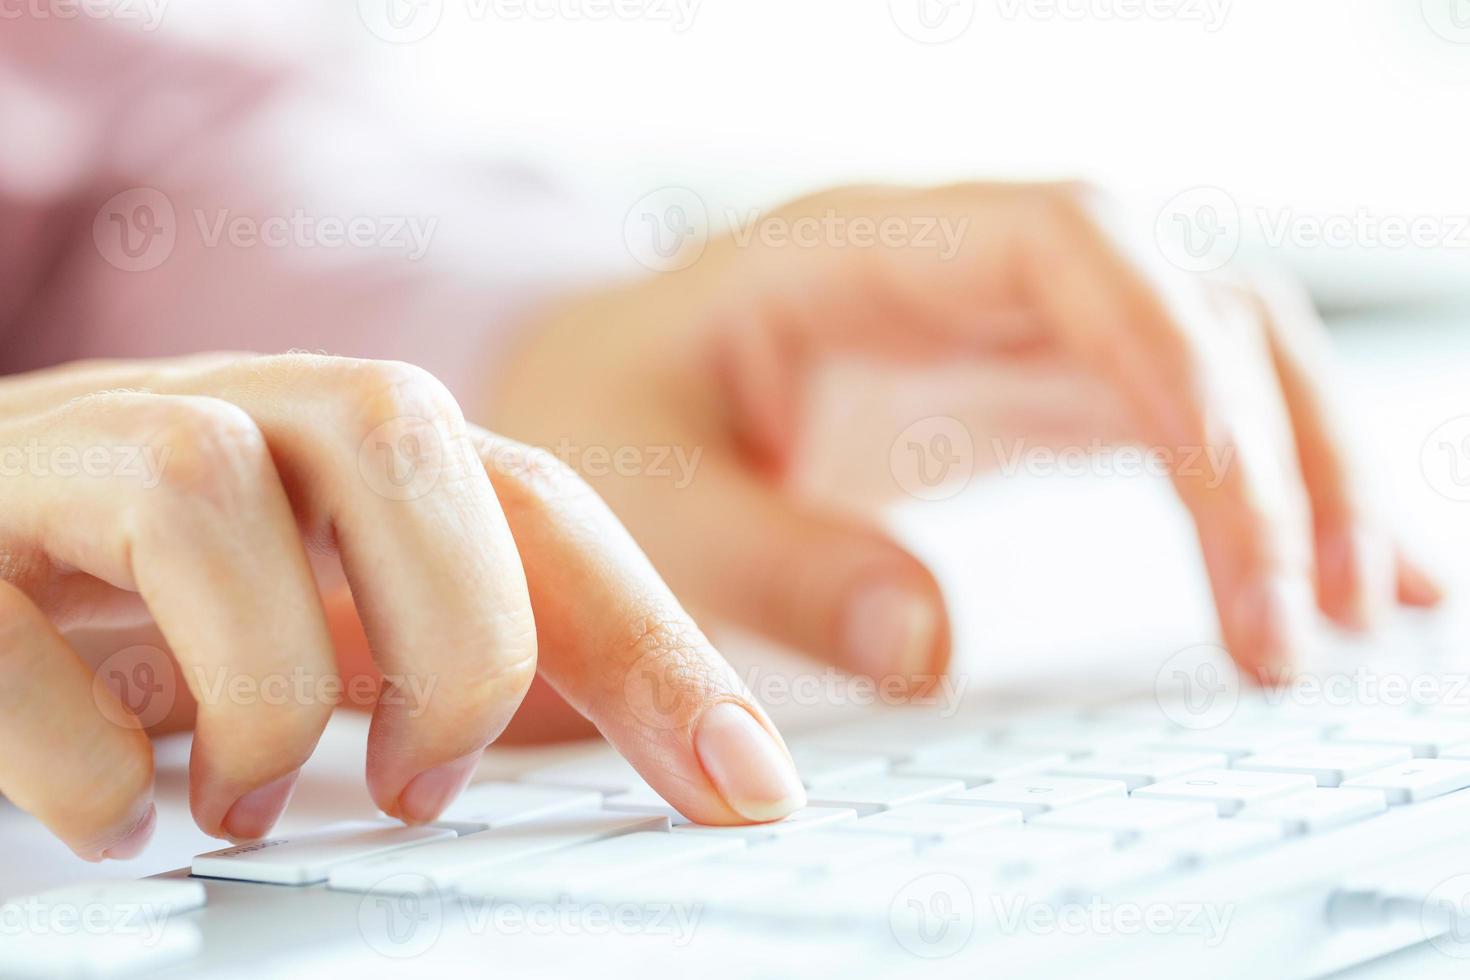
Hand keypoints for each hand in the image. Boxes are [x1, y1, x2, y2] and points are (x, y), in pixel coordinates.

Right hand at [0, 353, 804, 859]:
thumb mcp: (317, 612)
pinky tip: (123, 810)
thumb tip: (651, 766)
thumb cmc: (142, 592)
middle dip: (456, 637)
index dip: (657, 641)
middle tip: (425, 780)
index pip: (537, 501)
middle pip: (400, 429)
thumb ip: (437, 652)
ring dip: (262, 686)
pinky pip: (9, 621)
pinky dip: (86, 751)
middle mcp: (224, 416)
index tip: (747, 789)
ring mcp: (70, 459)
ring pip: (202, 482)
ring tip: (257, 802)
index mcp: (338, 446)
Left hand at [490, 182, 1440, 708]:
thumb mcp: (643, 498)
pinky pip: (1177, 421)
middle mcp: (961, 275)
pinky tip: (1308, 576)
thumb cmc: (604, 430)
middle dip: (1277, 446)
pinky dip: (1257, 494)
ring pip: (1215, 355)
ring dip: (1305, 468)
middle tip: (1319, 617)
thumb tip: (929, 645)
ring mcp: (1004, 335)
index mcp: (865, 254)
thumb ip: (770, 565)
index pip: (1077, 250)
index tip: (1236, 525)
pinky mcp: (1022, 402)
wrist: (594, 416)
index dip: (1178, 367)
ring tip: (1379, 603)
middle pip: (1185, 300)